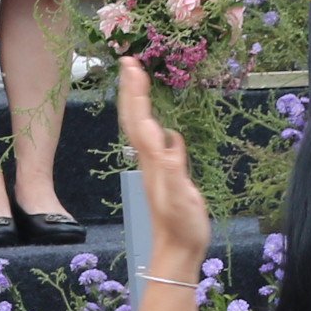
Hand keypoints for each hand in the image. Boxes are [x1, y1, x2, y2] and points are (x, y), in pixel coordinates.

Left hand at [114, 60, 212, 275]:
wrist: (178, 250)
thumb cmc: (181, 226)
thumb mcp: (181, 198)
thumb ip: (174, 171)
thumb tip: (169, 141)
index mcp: (152, 158)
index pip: (140, 116)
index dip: (136, 90)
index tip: (131, 63)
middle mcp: (150, 157)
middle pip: (135, 116)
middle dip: (131, 88)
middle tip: (128, 60)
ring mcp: (158, 166)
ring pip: (145, 127)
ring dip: (141, 103)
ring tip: (140, 82)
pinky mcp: (169, 175)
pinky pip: (161, 144)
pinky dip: (160, 130)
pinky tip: (164, 128)